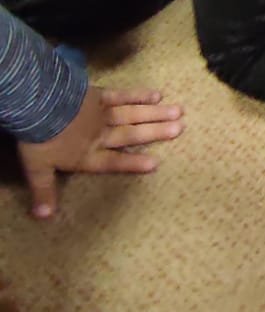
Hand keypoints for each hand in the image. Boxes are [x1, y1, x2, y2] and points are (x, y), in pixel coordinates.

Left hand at [18, 85, 184, 220]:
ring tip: (178, 111)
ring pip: (132, 115)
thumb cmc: (38, 138)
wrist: (38, 104)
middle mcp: (101, 135)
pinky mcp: (99, 95)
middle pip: (131, 135)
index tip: (156, 163)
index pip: (113, 162)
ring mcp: (102, 113)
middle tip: (180, 128)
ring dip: (155, 114)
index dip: (132, 163)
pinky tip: (155, 94)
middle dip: (156, 132)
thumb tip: (43, 217)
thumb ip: (44, 191)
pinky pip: (122, 95)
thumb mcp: (37, 169)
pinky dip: (138, 95)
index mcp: (87, 155)